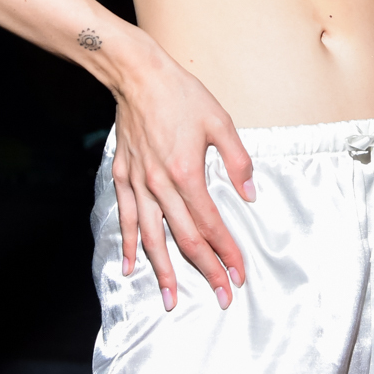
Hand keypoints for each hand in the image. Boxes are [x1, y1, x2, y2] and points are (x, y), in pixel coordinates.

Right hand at [109, 54, 255, 311]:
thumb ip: (238, 161)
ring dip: (164, 271)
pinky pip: (126, 217)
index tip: (238, 274)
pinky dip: (130, 244)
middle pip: (184, 239)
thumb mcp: (220, 122)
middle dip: (204, 271)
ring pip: (152, 237)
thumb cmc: (181, 95)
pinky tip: (131, 266)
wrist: (138, 75)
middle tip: (219, 297)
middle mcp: (160, 185)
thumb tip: (250, 196)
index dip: (227, 252)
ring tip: (171, 298)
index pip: (211, 224)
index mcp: (187, 173)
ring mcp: (138, 183)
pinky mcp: (123, 176)